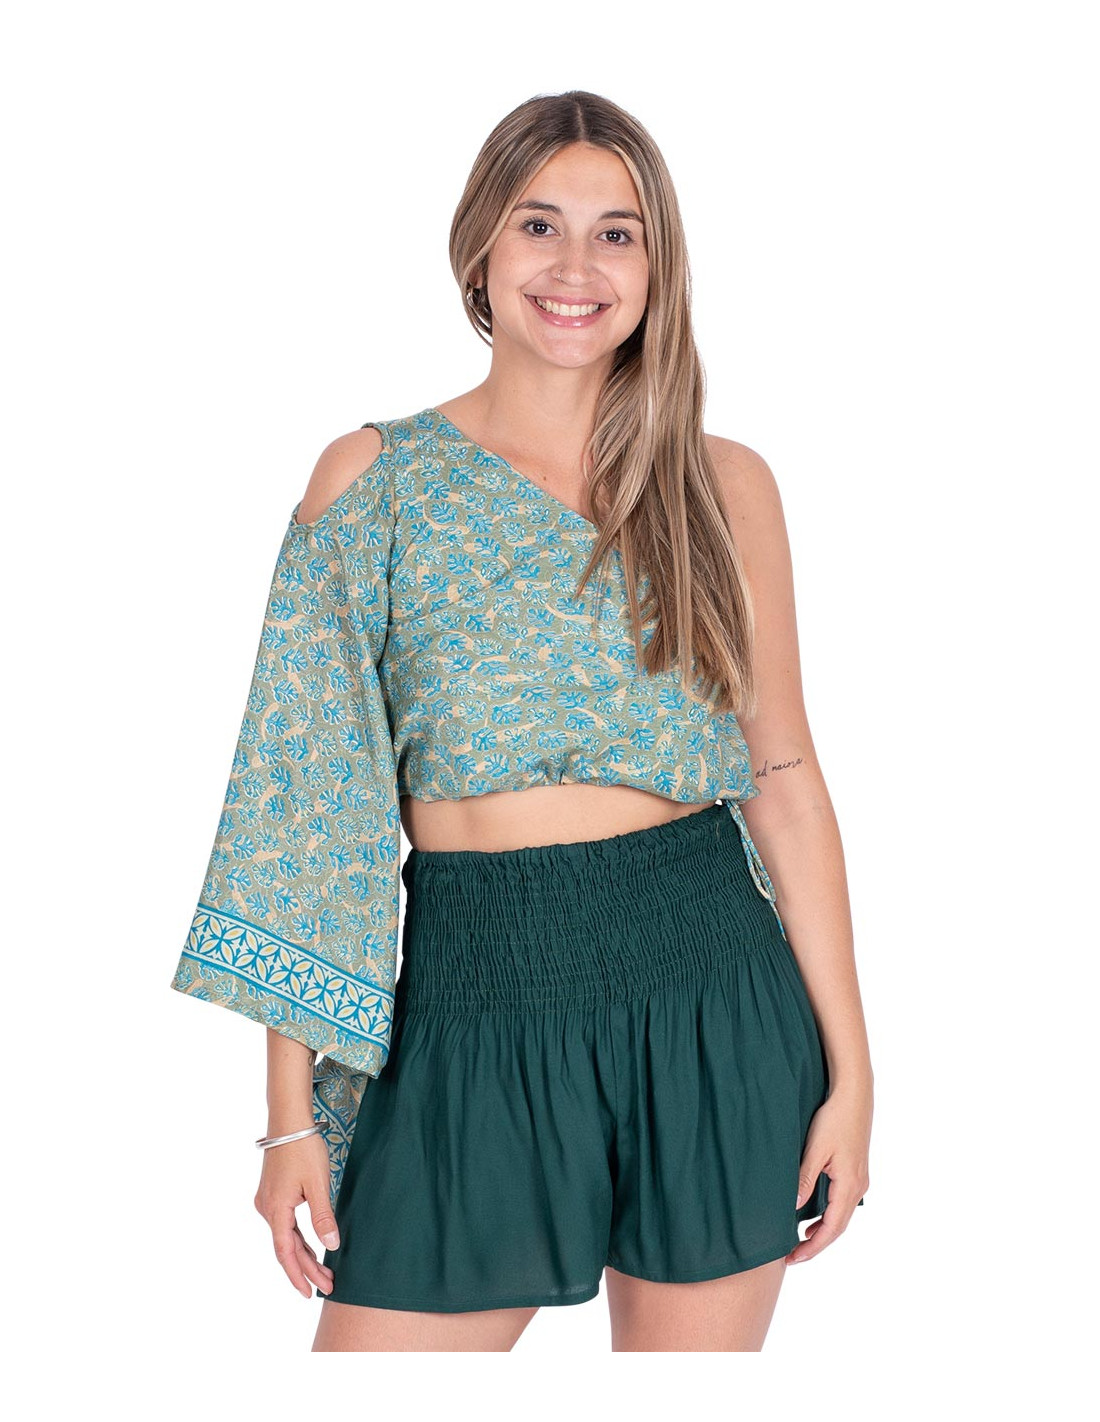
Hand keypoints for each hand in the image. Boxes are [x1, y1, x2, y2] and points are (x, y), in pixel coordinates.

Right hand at [253, 1132, 338, 1297]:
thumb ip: (323, 1215)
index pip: (286, 1252)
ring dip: (304, 1254)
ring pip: (285, 1236)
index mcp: (276, 1209)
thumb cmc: (303, 1149)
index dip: (298, 1275)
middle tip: (328, 1285)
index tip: (310, 1293)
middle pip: (287, 1247)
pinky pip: (284, 1224)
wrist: (288, 1121)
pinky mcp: (272, 1194)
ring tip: (324, 1272)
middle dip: (307, 1268)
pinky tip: (311, 1246)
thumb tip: (331, 1245)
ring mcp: (267, 1201)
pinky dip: (298, 1238)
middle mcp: (267, 1209)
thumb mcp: (318, 1183)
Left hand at [786, 1081, 871, 1264]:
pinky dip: (828, 1214)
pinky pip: (842, 1202)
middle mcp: (858, 1186)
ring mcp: (859, 1179)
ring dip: (823, 1229)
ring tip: (800, 1238)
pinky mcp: (856, 1170)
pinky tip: (814, 1213)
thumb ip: (805, 1179)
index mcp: (849, 1185)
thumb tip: (794, 1208)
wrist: (854, 1094)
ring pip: (841, 1215)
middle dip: (816, 1243)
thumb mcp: (815, 1149)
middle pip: (838, 1226)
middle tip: (793, 1255)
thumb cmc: (834, 1119)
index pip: (831, 1229)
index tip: (793, 1258)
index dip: (812, 1247)